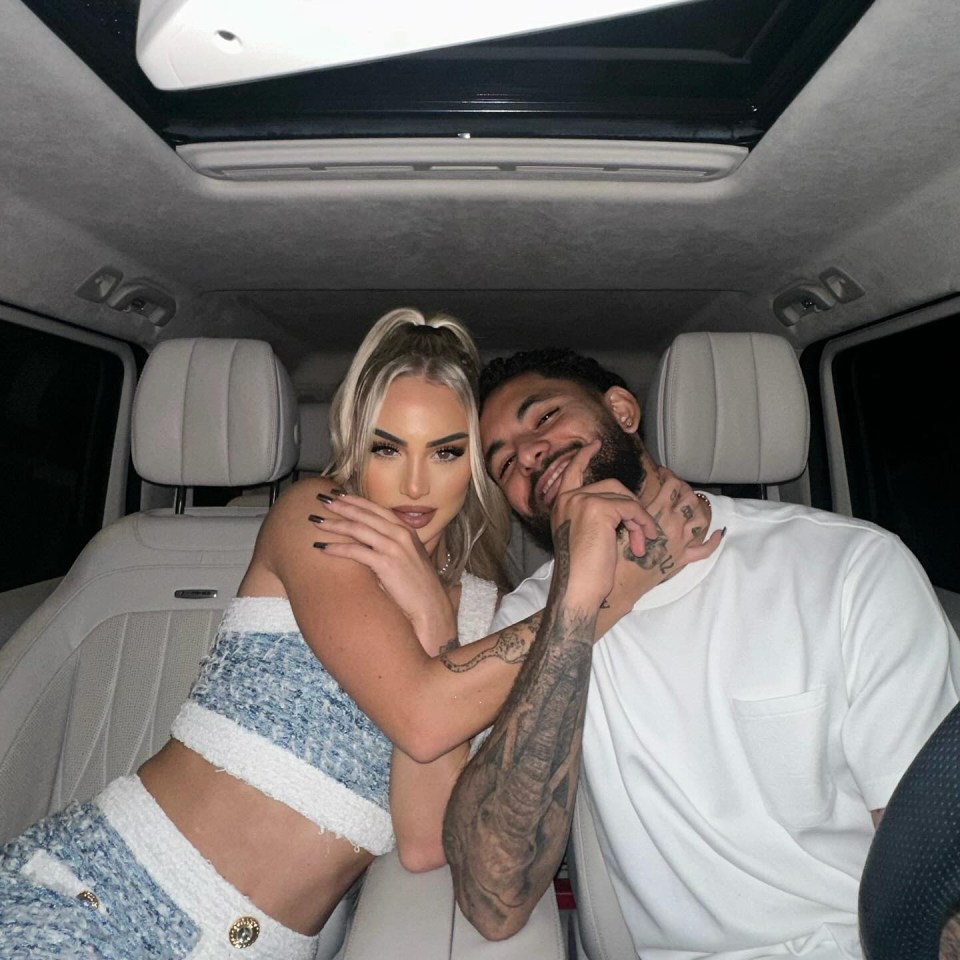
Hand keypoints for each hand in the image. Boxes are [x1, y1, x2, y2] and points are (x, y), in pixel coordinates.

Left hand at [309, 493, 453, 650]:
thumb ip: (393, 545)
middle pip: (365, 514)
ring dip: (334, 524)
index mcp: (407, 530)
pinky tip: (323, 548)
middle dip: (341, 506)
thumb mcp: (409, 557)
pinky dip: (337, 548)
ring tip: (317, 521)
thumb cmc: (418, 586)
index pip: (377, 509)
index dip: (356, 500)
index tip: (339, 495)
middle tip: (322, 499)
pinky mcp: (386, 563)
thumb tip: (369, 541)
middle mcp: (401, 534)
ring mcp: (394, 547)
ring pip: (358, 529)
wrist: (430, 606)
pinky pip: (355, 551)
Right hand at [549, 441, 661, 611]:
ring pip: (624, 497)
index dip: (583, 457)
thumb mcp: (585, 536)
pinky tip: (643, 541)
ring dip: (639, 519)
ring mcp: (582, 501)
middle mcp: (568, 499)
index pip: (571, 472)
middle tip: (640, 534)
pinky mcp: (598, 508)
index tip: (593, 445)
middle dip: (632, 507)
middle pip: (612, 485)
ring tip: (642, 541)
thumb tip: (623, 506)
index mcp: (561, 505)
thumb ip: (595, 516)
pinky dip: (642, 524)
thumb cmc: (584, 572)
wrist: (578, 589)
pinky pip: (631, 508)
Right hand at [608, 466, 721, 603]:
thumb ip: (634, 508)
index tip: (663, 473)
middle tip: (675, 487)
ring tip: (690, 504)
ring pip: (700, 518)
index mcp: (657, 512)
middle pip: (689, 498)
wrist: (622, 582)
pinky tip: (718, 533)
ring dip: (697, 507)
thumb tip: (639, 498)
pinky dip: (714, 540)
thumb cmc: (616, 554)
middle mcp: (674, 524)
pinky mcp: (683, 558)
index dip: (669, 475)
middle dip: (684, 488)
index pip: (672, 485)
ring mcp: (681, 542)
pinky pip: (705, 549)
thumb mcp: (621, 523)